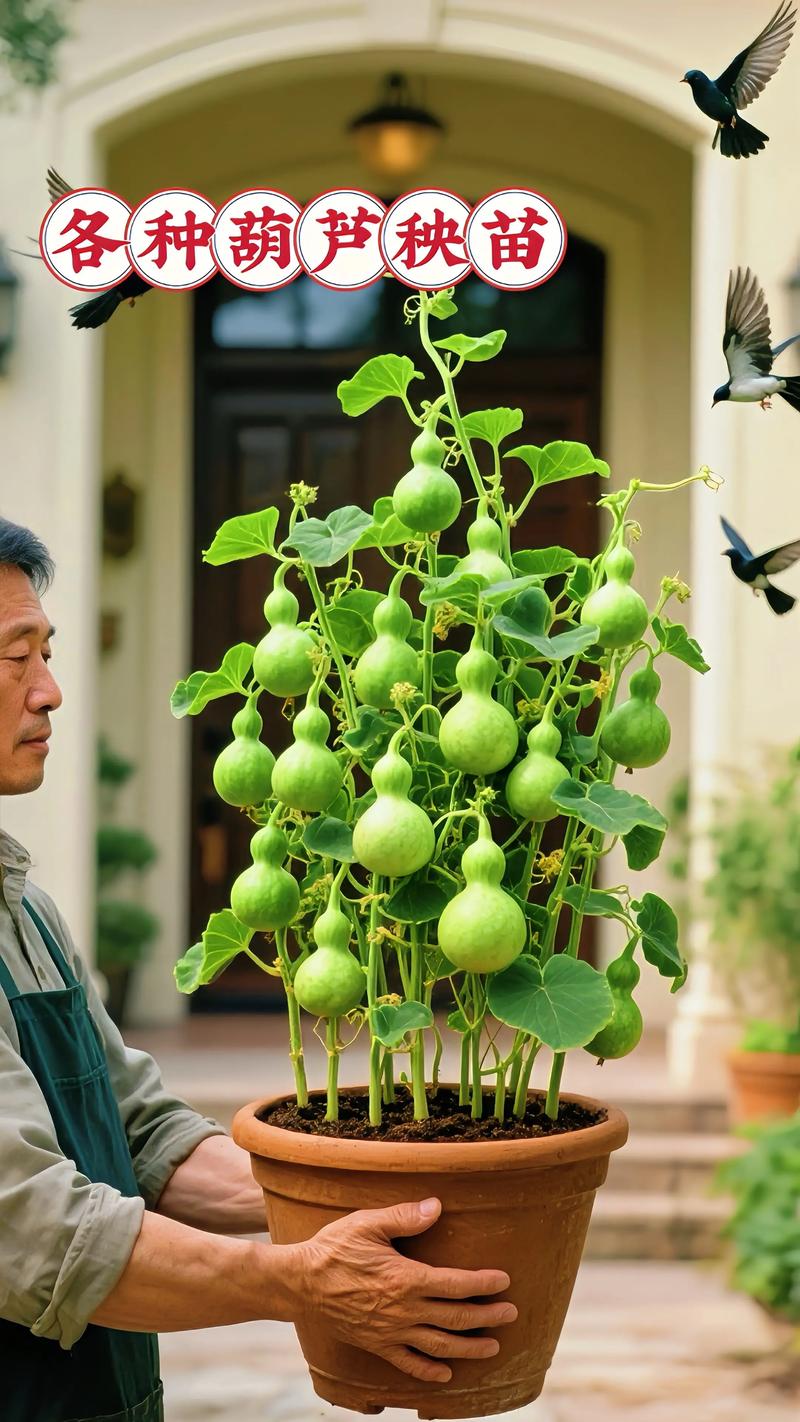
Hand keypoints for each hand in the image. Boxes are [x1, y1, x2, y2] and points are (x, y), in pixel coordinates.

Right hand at [292, 1196, 516, 1382]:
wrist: (299, 1283)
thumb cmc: (333, 1248)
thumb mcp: (367, 1223)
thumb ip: (404, 1216)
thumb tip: (437, 1206)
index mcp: (406, 1278)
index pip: (455, 1284)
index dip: (484, 1284)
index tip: (505, 1281)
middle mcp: (403, 1310)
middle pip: (455, 1318)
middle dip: (487, 1317)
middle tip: (511, 1314)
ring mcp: (391, 1332)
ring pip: (439, 1346)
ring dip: (469, 1348)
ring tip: (492, 1347)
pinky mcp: (376, 1345)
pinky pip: (408, 1364)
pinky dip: (429, 1371)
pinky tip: (446, 1375)